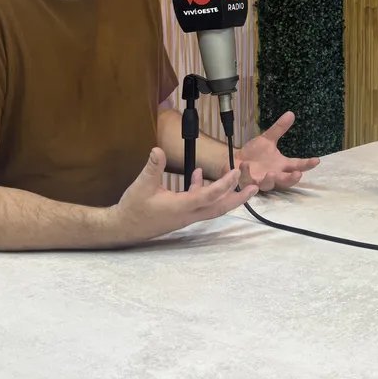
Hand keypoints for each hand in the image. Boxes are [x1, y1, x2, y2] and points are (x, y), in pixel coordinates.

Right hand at [110, 147, 257, 242]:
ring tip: (233, 177)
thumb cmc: (133, 208)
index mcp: (181, 207)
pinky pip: (198, 202)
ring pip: (211, 206)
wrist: (123, 228)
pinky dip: (202, 189)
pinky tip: (196, 174)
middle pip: (219, 207)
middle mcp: (188, 213)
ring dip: (224, 193)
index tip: (235, 172)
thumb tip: (157, 150)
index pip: (209, 195)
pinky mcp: (181, 213)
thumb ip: (152, 167)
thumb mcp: (141, 185)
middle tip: (253, 187)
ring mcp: (186, 215)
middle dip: (238, 198)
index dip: (224, 184)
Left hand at [238, 111, 320, 190]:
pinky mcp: (248, 184)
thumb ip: (279, 129)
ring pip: (269, 185)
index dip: (307, 164)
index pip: (297, 165)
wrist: (235, 160)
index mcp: (281, 165)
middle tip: (298, 174)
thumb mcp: (267, 140)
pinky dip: (246, 173)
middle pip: (286, 181)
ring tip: (272, 173)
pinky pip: (248, 181)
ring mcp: (261, 181)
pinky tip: (245, 164)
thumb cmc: (254, 153)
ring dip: (271, 180)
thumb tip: (291, 113)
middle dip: (292, 179)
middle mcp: (274, 175)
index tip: (316, 160)